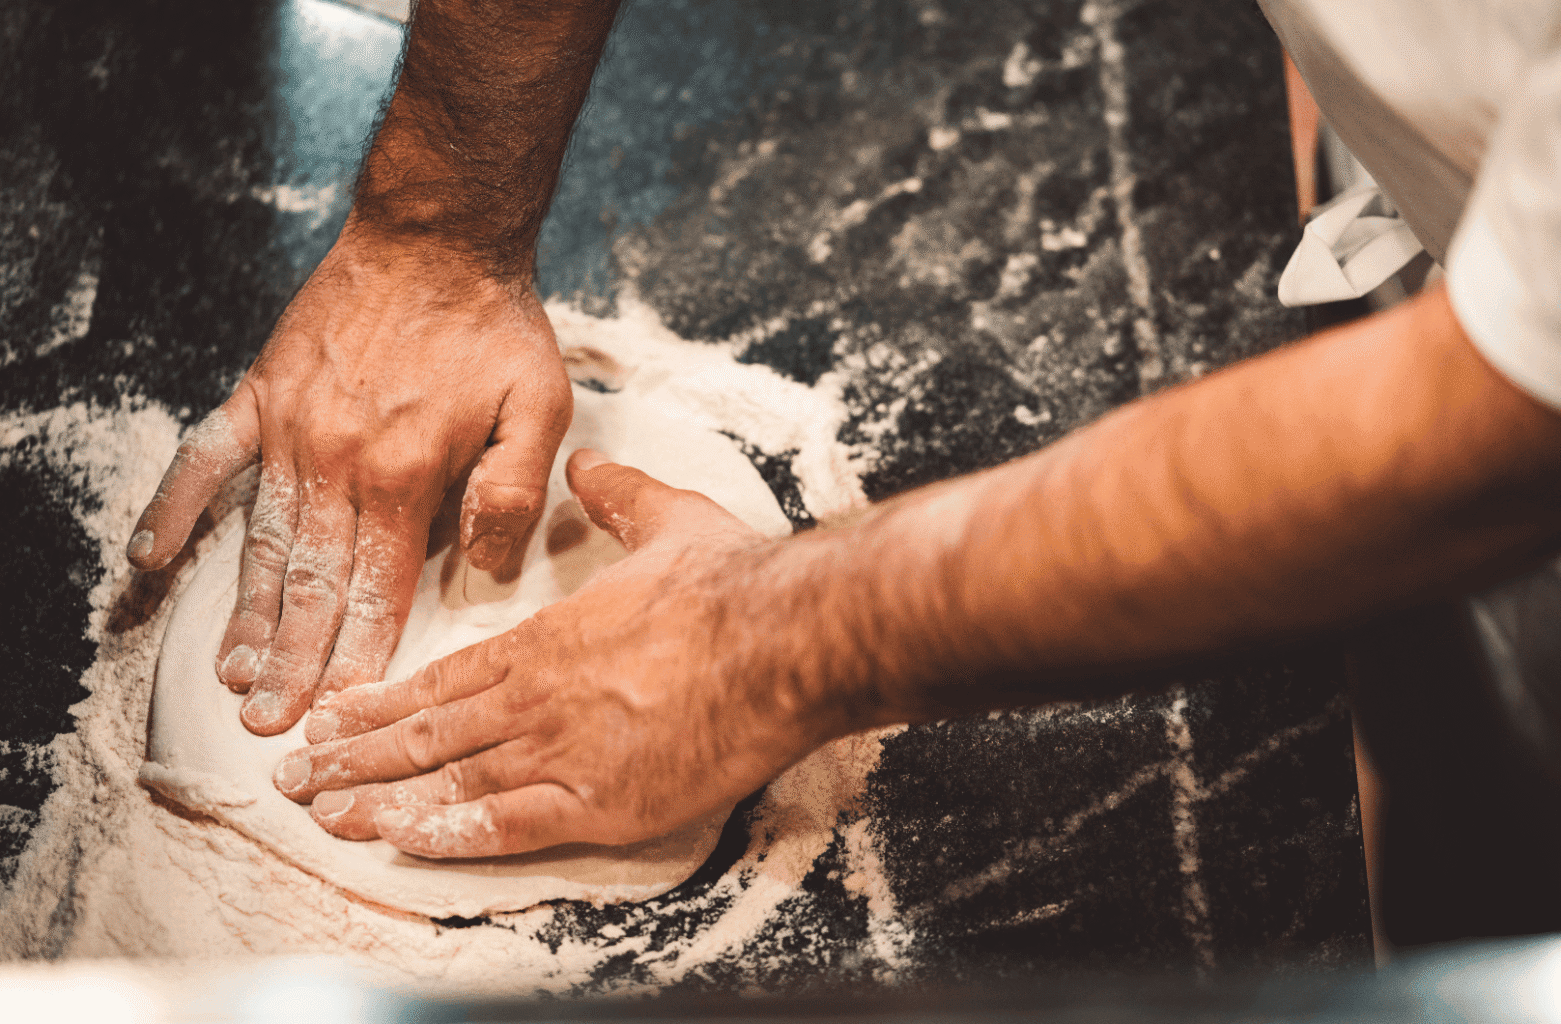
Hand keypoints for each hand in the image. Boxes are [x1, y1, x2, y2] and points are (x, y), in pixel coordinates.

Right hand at [127, 222, 571, 735]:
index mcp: (408, 473)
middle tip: (270, 721)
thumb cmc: (495, 327)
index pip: (380, 587)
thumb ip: (512, 491)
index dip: (360, 655)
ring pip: (263, 540)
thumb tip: (484, 565)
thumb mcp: (540, 407)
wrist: (437, 239)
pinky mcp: (260, 394)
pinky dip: (175, 508)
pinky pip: (205, 459)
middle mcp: (339, 461)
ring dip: (246, 611)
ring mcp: (290, 428)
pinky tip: (149, 559)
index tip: (341, 711)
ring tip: (231, 673)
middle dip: (294, 659)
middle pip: (313, 581)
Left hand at [270, 449, 843, 857]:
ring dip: (380, 798)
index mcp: (548, 638)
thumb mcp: (670, 519)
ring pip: (449, 779)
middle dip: (355, 756)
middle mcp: (536, 696)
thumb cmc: (731, 583)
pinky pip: (506, 826)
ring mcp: (561, 751)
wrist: (785, 639)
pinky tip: (404, 841)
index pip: (443, 678)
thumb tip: (589, 464)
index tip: (334, 714)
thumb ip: (619, 496)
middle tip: (296, 774)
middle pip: (427, 732)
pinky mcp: (600, 802)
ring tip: (324, 812)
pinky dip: (449, 834)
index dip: (382, 700)